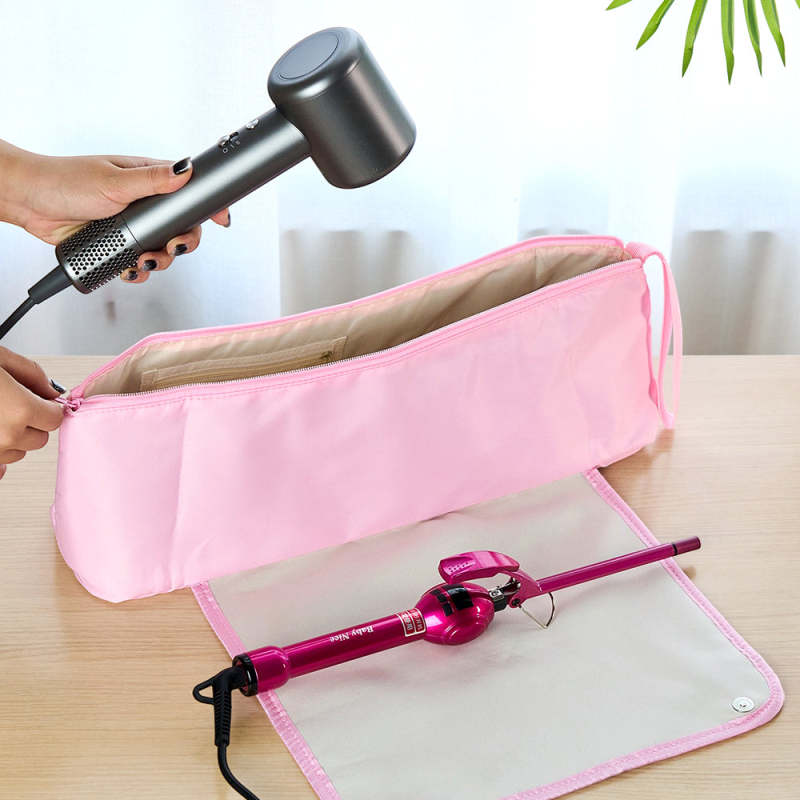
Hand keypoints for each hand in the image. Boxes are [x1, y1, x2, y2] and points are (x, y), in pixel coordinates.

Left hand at [0, 140, 229, 283]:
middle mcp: (143, 204)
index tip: (220, 219)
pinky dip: (136, 271)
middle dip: (180, 244)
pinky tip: (128, 269)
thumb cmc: (65, 181)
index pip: (188, 192)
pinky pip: (137, 263)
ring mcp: (131, 226)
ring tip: (142, 260)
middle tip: (171, 248)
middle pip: (180, 229)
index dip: (207, 207)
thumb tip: (185, 170)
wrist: (30, 202)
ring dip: (157, 261)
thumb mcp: (114, 180)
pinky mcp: (116, 244)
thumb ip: (153, 180)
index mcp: (148, 181)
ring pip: (160, 250)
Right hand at [0, 347, 63, 479]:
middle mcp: (4, 437)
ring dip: (12, 436)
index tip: (41, 402)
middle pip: (38, 439)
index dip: (48, 408)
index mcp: (18, 411)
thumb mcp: (0, 358)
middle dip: (32, 422)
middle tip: (13, 404)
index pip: (54, 420)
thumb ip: (32, 375)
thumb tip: (50, 390)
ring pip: (17, 452)